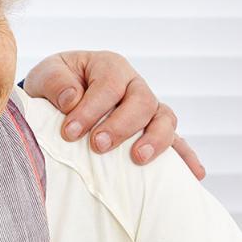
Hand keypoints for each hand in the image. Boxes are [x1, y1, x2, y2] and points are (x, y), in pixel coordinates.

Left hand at [23, 50, 204, 177]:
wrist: (60, 97)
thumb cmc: (57, 85)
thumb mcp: (47, 74)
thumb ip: (56, 82)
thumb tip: (72, 99)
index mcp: (110, 67)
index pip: (109, 85)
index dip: (91, 109)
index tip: (70, 132)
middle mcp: (134, 86)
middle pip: (142, 101)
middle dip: (121, 126)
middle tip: (98, 145)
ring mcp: (148, 109)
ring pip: (165, 119)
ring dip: (155, 140)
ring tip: (138, 159)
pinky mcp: (154, 131)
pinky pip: (177, 142)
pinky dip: (186, 157)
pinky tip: (194, 174)